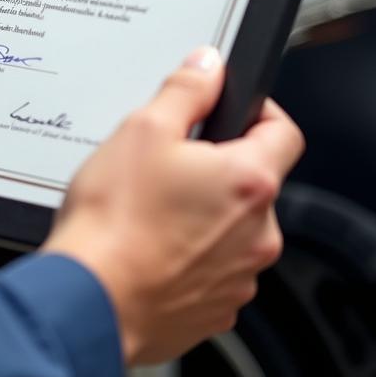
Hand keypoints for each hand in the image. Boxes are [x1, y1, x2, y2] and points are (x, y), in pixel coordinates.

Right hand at [42, 47, 303, 365]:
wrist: (89, 301)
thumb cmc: (113, 222)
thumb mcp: (142, 130)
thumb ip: (185, 90)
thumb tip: (207, 66)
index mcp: (249, 182)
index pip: (285, 132)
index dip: (260, 112)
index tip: (233, 111)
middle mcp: (257, 234)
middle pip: (253, 183)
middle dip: (217, 169)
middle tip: (168, 165)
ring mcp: (239, 278)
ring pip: (232, 230)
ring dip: (203, 216)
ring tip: (150, 211)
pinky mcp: (215, 310)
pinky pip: (212, 271)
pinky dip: (188, 257)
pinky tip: (148, 247)